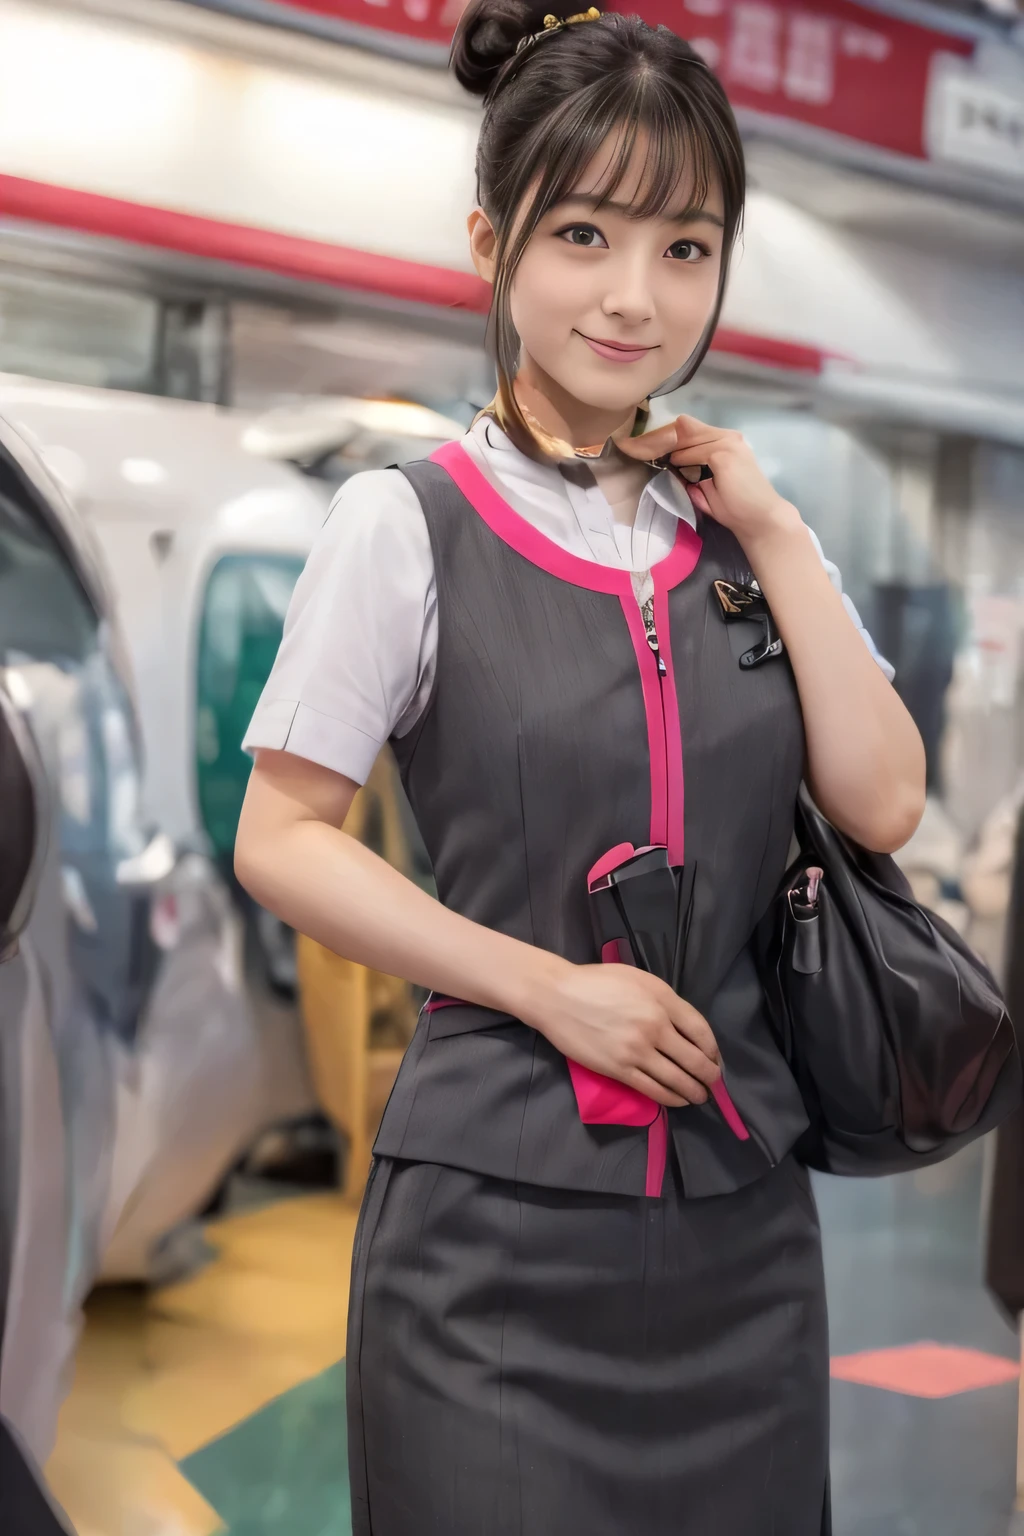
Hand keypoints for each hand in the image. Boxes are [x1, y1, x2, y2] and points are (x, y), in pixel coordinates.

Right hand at [522, 961, 721, 1108]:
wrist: (558, 996)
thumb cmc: (598, 982)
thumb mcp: (640, 980)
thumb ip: (666, 1001)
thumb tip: (687, 1029)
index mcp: (662, 1000)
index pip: (701, 1031)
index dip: (713, 1050)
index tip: (714, 1059)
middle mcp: (655, 1026)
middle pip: (694, 1059)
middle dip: (709, 1076)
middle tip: (712, 1083)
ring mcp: (637, 1050)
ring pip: (677, 1080)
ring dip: (694, 1092)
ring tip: (699, 1097)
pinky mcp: (619, 1069)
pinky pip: (653, 1090)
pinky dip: (670, 1099)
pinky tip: (678, 1101)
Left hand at [620, 413, 802, 549]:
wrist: (758, 519)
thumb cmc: (734, 506)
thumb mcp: (705, 484)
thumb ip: (689, 470)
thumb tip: (666, 463)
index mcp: (724, 440)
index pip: (688, 428)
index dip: (666, 437)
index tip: (642, 446)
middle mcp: (727, 436)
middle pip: (684, 427)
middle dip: (659, 440)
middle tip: (634, 448)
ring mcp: (727, 443)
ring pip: (686, 438)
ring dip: (670, 452)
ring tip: (654, 461)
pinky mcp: (723, 454)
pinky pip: (692, 452)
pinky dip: (683, 462)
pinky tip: (680, 472)